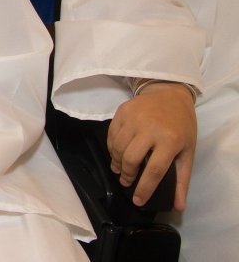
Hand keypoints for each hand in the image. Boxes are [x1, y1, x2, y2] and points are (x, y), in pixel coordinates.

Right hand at [107, 82, 196, 209]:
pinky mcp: (122, 111)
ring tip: (120, 170)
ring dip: (117, 163)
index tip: (137, 200)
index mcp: (170, 140)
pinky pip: (111, 134)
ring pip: (118, 147)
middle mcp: (150, 128)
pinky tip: (116, 154)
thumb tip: (178, 206)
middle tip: (127, 182)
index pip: (154, 170)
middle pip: (131, 158)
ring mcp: (134, 118)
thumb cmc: (181, 126)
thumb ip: (182, 179)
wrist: (170, 94)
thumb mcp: (187, 151)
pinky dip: (111, 148)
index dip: (144, 188)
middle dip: (127, 175)